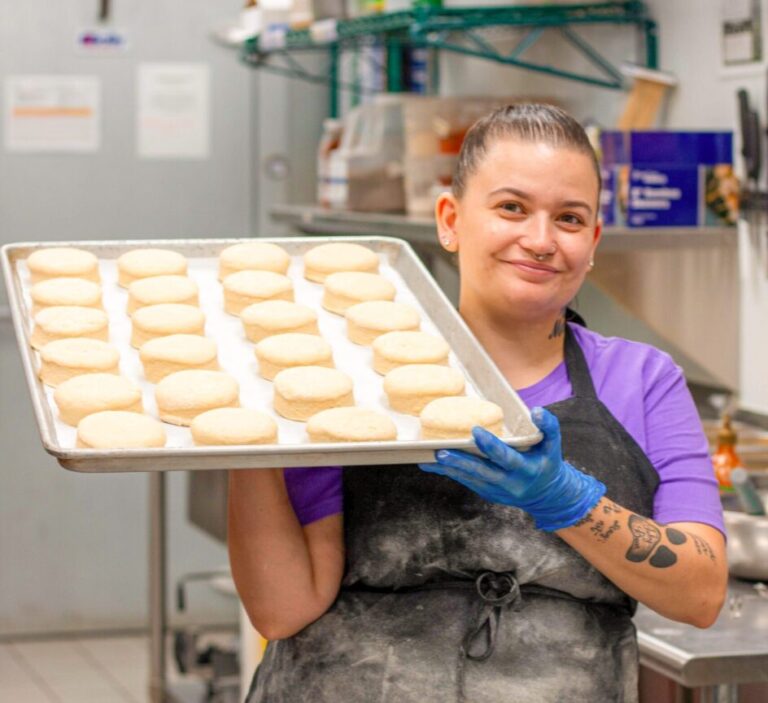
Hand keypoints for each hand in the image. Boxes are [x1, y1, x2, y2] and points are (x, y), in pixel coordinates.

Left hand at [418, 407, 605, 531]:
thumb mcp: (553, 446)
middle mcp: (510, 483)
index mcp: (526, 469)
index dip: (491, 446)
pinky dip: (449, 472)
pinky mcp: (486, 493)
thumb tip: (536, 410)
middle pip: (482, 472)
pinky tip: (431, 464)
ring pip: (470, 479)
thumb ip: (548, 427)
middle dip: (462, 462)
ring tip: (431, 457)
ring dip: (449, 468)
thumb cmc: (547, 463)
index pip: (506, 457)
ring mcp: (496, 490)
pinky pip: (466, 482)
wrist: (548, 496)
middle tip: (442, 451)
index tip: (475, 431)